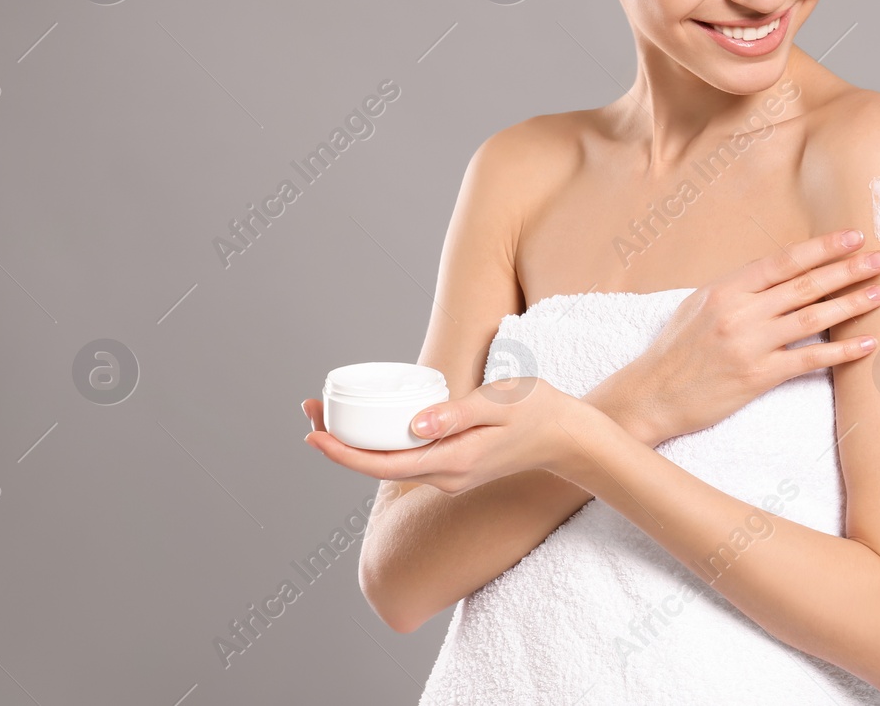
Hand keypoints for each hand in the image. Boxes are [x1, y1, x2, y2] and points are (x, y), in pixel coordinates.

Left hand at [301, 378, 592, 493]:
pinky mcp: (454, 466)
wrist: (569, 438)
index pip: (384, 463)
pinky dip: (381, 443)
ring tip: (328, 414)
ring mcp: (450, 475)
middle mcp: (446, 476)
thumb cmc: (538, 411)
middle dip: (339, 443)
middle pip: (379, 466)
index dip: (343, 452)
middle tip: (310, 411)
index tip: (314, 434)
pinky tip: (371, 423)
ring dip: (357, 444)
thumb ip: (457, 414)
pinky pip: (407, 459)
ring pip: (391, 464)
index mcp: (453, 461)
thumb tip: (414, 425)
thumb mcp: (499, 403)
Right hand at [608, 227, 879, 442]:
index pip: (782, 261)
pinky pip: (807, 360)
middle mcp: (739, 312)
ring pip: (811, 317)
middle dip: (847, 269)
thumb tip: (776, 276)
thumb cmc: (674, 352)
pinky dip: (839, 351)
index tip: (852, 237)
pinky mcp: (757, 377)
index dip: (821, 248)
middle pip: (804, 285)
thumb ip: (737, 291)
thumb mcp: (698, 307)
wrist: (651, 396)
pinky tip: (865, 344)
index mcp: (725, 289)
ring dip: (850, 303)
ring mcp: (749, 344)